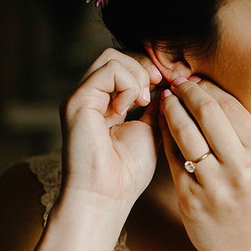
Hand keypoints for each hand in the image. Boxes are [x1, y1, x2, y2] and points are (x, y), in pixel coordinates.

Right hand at [60, 49, 162, 209]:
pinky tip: (131, 108)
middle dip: (145, 67)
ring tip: (144, 102)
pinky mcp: (78, 101)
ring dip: (138, 75)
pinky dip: (128, 84)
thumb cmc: (127, 172)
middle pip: (117, 55)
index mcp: (105, 103)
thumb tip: (173, 84)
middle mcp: (90, 96)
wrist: (107, 195)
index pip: (125, 67)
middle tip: (159, 88)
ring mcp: (82, 97)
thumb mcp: (151, 131)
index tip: (167, 87)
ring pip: (112, 57)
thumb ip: (157, 106)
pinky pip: (109, 70)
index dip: (150, 71)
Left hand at [159, 79, 250, 250]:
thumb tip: (210, 91)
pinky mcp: (191, 200)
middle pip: (208, 113)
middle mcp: (242, 168)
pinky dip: (165, 136)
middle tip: (176, 82)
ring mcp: (215, 186)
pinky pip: (173, 158)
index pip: (231, 106)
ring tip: (166, 99)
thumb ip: (242, 132)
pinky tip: (161, 125)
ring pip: (186, 133)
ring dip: (171, 110)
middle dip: (188, 92)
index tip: (195, 79)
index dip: (208, 87)